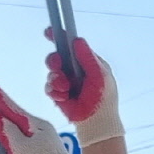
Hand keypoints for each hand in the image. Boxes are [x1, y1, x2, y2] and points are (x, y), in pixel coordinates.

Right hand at [44, 31, 122, 149]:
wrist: (97, 122)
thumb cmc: (104, 99)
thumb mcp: (100, 75)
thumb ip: (88, 58)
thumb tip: (77, 40)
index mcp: (86, 61)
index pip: (71, 45)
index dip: (60, 37)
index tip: (49, 31)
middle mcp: (74, 69)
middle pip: (56, 57)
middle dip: (54, 61)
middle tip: (57, 66)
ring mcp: (66, 81)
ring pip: (51, 73)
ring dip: (56, 80)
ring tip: (65, 90)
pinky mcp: (58, 94)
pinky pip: (49, 87)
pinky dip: (54, 92)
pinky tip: (63, 97)